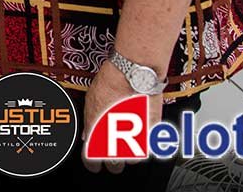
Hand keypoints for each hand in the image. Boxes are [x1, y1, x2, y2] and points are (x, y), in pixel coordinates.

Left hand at [81, 58, 158, 173]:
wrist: (133, 76)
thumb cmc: (110, 85)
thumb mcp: (90, 104)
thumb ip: (90, 124)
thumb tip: (88, 135)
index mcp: (97, 137)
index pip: (92, 162)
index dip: (92, 164)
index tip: (94, 163)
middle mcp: (117, 142)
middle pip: (115, 166)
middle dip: (113, 160)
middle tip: (113, 150)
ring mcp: (137, 140)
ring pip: (133, 158)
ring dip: (131, 150)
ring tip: (128, 134)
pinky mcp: (154, 135)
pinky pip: (148, 146)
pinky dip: (145, 141)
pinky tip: (141, 129)